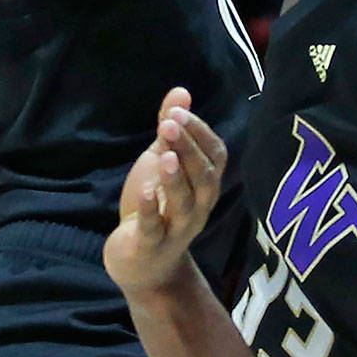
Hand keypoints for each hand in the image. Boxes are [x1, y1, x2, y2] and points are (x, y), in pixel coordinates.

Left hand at [105, 87, 225, 296]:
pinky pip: (156, 229)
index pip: (215, 156)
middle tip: (168, 124)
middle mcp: (199, 207)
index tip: (178, 112)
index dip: (200, 133)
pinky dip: (152, 210)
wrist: (141, 264)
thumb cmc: (157, 207)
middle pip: (203, 177)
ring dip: (175, 178)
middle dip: (188, 149)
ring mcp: (177, 229)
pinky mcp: (152, 246)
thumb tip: (181, 92)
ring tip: (164, 155)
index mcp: (204, 185)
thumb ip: (172, 131)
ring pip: (185, 203)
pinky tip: (146, 191)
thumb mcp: (161, 163)